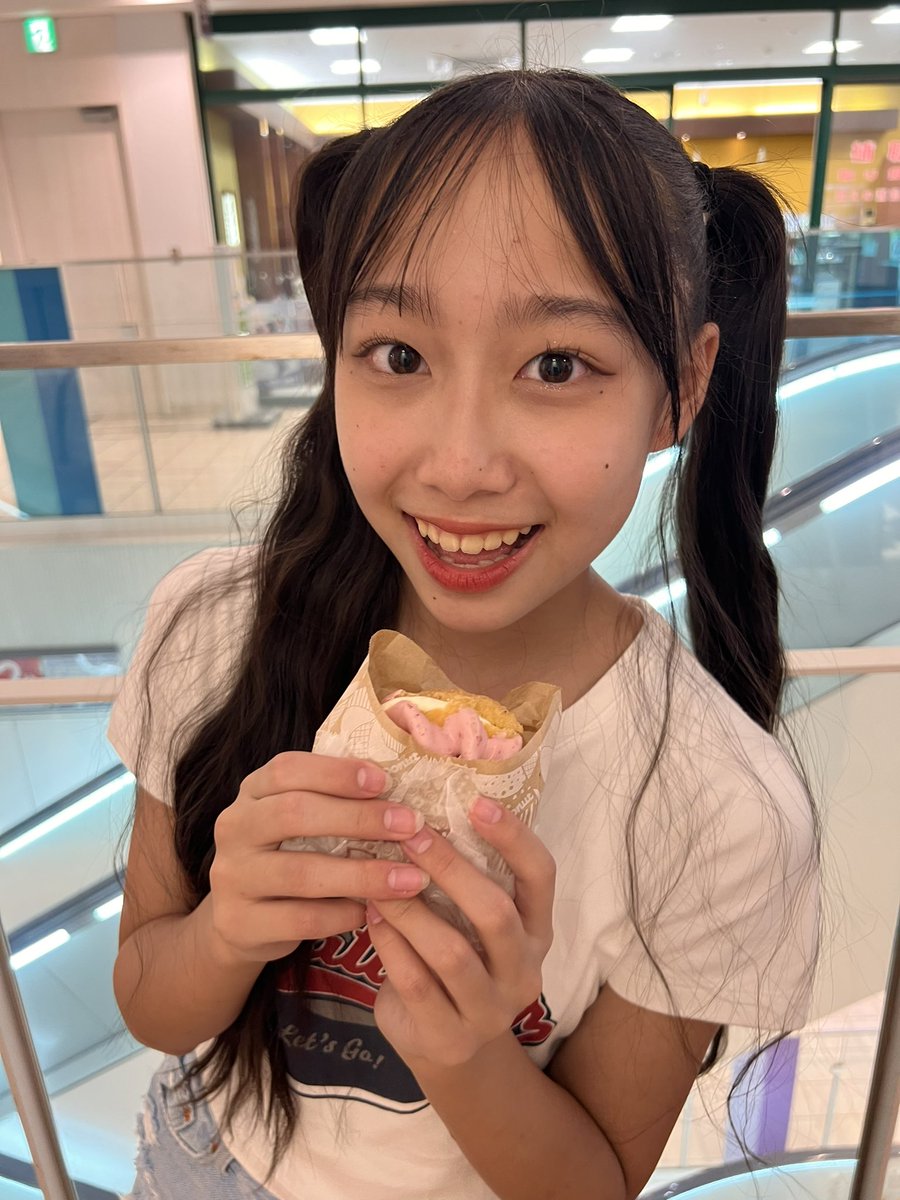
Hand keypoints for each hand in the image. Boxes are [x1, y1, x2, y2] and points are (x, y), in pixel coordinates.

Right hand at [207, 752, 429, 965]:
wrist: (239, 921)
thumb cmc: (287, 856)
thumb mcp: (298, 820)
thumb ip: (333, 801)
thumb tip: (403, 791)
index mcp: (252, 792)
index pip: (287, 769)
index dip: (336, 772)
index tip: (384, 780)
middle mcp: (234, 828)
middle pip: (294, 814)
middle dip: (358, 818)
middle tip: (410, 825)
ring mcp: (232, 877)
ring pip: (301, 873)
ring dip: (363, 875)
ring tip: (410, 879)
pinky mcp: (239, 923)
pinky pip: (301, 919)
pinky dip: (343, 915)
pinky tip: (372, 912)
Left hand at [365, 796, 555, 1070]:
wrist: (448, 1048)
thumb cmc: (459, 959)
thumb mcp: (473, 921)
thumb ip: (466, 878)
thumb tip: (421, 808)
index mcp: (537, 930)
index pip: (541, 876)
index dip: (514, 837)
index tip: (476, 801)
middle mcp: (524, 971)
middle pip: (496, 914)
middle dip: (450, 869)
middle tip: (412, 835)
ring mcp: (490, 1010)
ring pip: (452, 953)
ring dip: (410, 909)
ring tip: (377, 877)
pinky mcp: (449, 1037)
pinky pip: (416, 984)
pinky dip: (390, 944)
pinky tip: (371, 915)